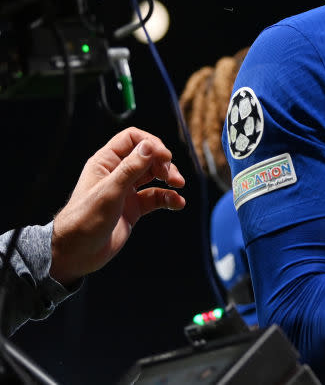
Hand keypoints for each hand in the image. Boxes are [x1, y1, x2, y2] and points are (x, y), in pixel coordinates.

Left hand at [49, 127, 186, 285]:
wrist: (76, 254)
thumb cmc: (84, 220)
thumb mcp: (110, 192)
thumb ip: (131, 168)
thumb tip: (150, 146)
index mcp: (105, 162)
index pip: (132, 139)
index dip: (151, 143)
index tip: (164, 157)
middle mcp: (117, 173)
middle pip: (147, 156)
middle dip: (164, 162)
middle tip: (171, 176)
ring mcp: (126, 191)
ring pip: (154, 175)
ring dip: (169, 178)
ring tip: (179, 186)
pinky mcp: (134, 208)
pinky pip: (156, 197)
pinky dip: (169, 198)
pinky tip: (177, 203)